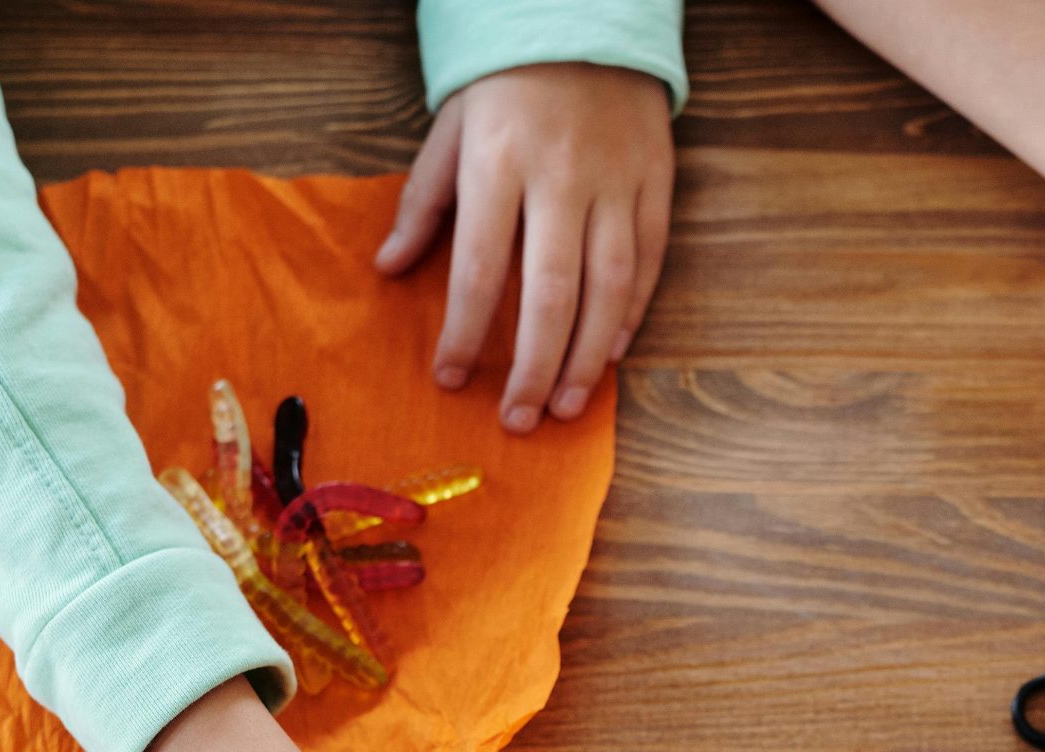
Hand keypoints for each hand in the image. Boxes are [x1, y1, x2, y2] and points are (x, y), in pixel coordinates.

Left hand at [375, 62, 673, 433]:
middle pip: (550, 293)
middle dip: (533, 366)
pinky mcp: (655, 182)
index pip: (479, 268)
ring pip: (608, 287)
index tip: (452, 378)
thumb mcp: (451, 129)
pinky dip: (631, 314)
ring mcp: (615, 182)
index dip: (465, 332)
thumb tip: (389, 268)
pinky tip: (609, 355)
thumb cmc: (506, 84)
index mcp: (498, 163)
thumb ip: (424, 202)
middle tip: (519, 419)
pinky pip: (648, 261)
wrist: (584, 20)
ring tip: (566, 406)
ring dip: (586, 357)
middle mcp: (561, 177)